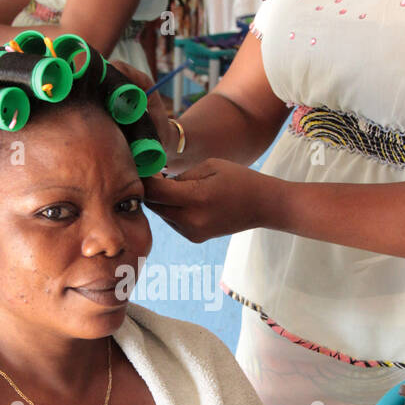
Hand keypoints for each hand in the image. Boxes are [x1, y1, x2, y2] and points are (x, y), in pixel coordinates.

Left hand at [142, 159, 270, 242]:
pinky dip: (172, 210)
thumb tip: (157, 182)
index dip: (144, 178)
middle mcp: (191, 220)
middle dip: (150, 190)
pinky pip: (172, 221)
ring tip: (174, 186)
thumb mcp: (208, 166)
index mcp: (196, 198)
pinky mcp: (194, 238)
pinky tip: (186, 200)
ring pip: (161, 214)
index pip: (155, 191)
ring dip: (161, 201)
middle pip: (153, 205)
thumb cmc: (238, 179)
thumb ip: (179, 176)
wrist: (262, 205)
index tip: (142, 167)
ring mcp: (192, 232)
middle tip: (153, 174)